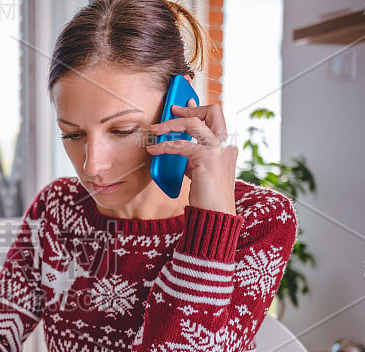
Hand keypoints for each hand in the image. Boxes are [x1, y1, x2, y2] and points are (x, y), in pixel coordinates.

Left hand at [146, 100, 237, 214]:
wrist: (216, 216)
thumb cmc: (206, 196)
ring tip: (155, 130)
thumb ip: (193, 155)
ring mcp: (219, 151)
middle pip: (213, 111)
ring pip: (195, 123)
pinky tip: (154, 150)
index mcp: (226, 146)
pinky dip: (165, 145)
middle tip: (171, 111)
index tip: (182, 106)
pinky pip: (182, 145)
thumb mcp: (199, 170)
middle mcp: (226, 145)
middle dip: (190, 109)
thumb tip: (177, 142)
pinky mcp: (208, 160)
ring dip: (171, 124)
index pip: (216, 118)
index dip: (198, 109)